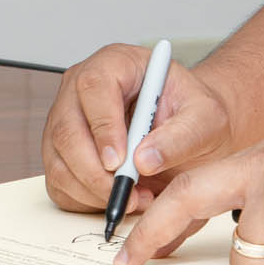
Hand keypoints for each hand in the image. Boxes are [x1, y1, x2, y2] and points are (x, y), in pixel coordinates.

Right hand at [40, 43, 236, 214]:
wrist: (188, 132)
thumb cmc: (192, 115)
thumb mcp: (205, 119)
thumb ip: (181, 136)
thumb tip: (144, 159)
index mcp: (116, 63)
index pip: (94, 86)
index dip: (103, 127)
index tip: (120, 161)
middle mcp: (81, 89)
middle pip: (67, 129)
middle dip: (95, 172)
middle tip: (128, 192)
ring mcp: (65, 120)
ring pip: (58, 162)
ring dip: (93, 191)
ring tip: (136, 196)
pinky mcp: (59, 153)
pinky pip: (59, 183)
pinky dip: (86, 201)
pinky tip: (120, 197)